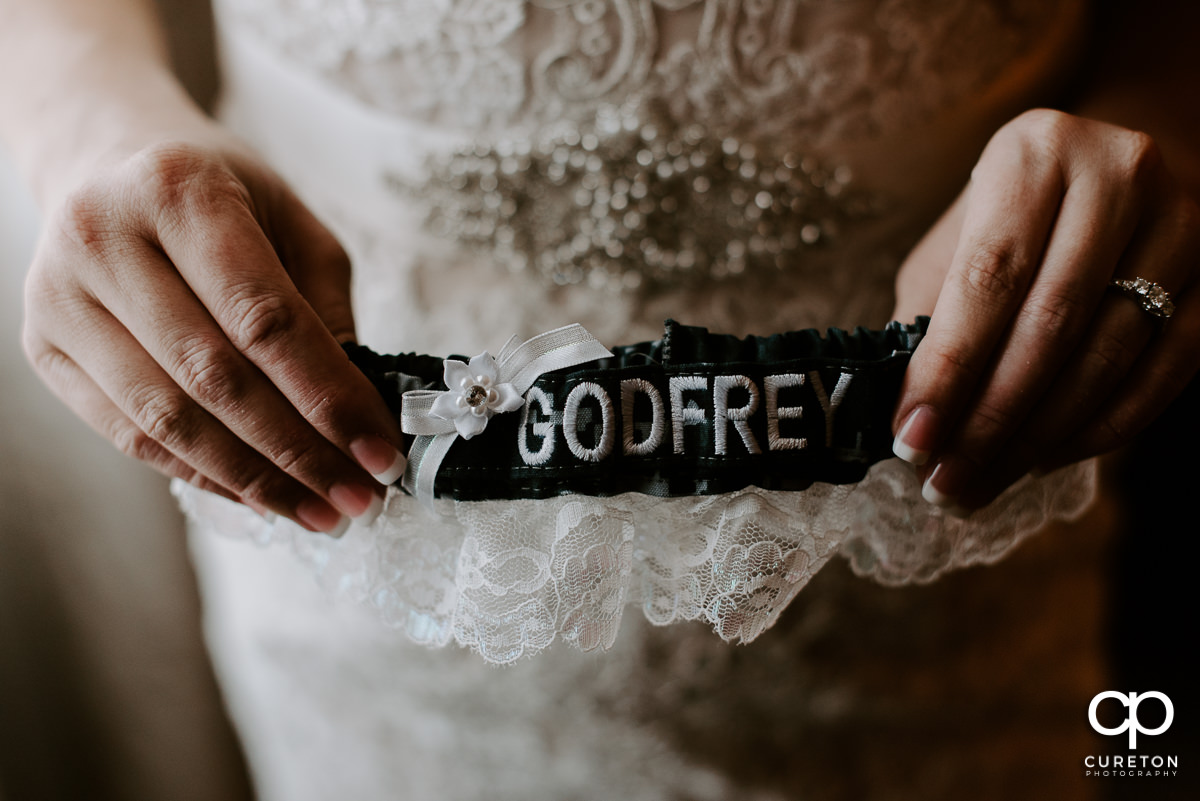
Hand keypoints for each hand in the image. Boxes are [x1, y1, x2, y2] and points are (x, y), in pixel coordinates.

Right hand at [22, 134, 406, 534]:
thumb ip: (325, 310)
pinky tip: (257, 493)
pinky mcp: (44, 345)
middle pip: (215, 377)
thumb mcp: (291, 222)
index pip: (264, 319)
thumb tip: (358, 414)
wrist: (108, 161)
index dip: (329, 397)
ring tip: (317, 511)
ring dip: (253, 479)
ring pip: (168, 418)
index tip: (380, 452)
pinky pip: (129, 433)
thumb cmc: (218, 194)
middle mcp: (104, 238)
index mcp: (179, 190)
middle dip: (298, 453)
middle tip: (358, 497)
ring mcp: (61, 295)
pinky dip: (200, 473)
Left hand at [891, 109, 1199, 512]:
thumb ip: (929, 317)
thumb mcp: (954, 245)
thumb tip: (908, 418)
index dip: (947, 367)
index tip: (911, 438)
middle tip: (945, 482)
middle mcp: (1118, 173)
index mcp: (1034, 152)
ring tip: (981, 482)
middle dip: (989, 419)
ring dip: (1038, 437)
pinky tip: (1045, 458)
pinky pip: (1166, 373)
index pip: (988, 277)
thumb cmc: (1010, 220)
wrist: (1108, 174)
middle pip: (1051, 322)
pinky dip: (1100, 429)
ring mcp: (1184, 222)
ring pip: (1110, 355)